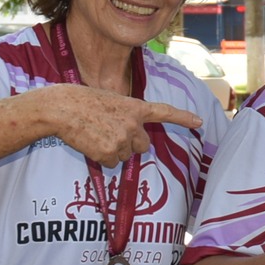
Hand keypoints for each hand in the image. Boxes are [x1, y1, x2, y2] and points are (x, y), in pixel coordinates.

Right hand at [47, 85, 202, 164]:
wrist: (64, 108)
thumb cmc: (84, 102)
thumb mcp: (112, 101)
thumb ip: (126, 115)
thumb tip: (130, 136)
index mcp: (135, 107)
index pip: (164, 112)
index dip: (183, 118)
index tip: (200, 123)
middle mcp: (134, 125)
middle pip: (143, 146)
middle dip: (131, 144)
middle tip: (110, 133)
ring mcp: (123, 140)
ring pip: (126, 156)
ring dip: (114, 150)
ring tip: (96, 135)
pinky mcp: (110, 153)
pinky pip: (112, 164)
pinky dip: (103, 158)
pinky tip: (91, 143)